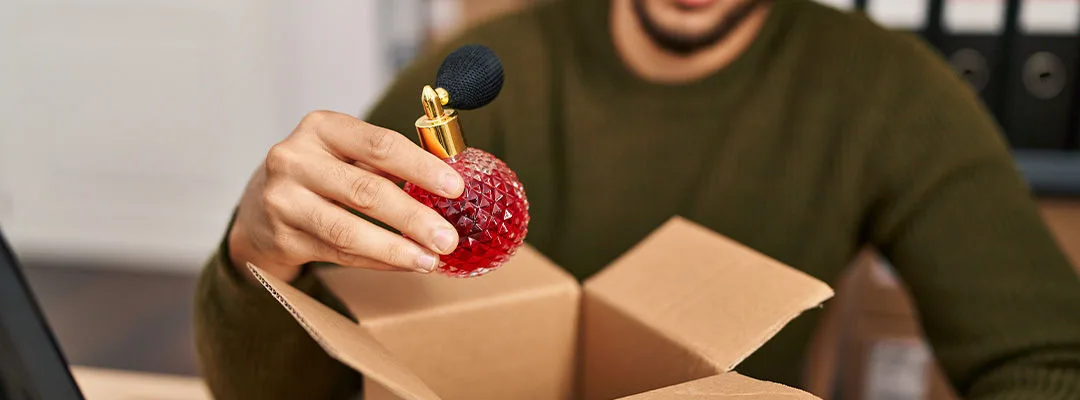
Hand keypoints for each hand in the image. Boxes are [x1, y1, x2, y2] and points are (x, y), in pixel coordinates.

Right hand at [228, 110, 464, 281]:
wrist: (258, 207)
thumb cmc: (320, 173)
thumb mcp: (345, 152)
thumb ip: (388, 161)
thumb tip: (449, 184)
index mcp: (320, 127)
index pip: (379, 144)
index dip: (421, 167)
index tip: (456, 187)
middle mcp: (294, 159)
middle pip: (365, 190)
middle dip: (414, 217)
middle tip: (448, 238)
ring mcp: (282, 200)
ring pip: (348, 230)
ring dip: (396, 249)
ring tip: (430, 260)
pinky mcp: (282, 238)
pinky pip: (339, 254)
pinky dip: (378, 261)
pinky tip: (405, 263)